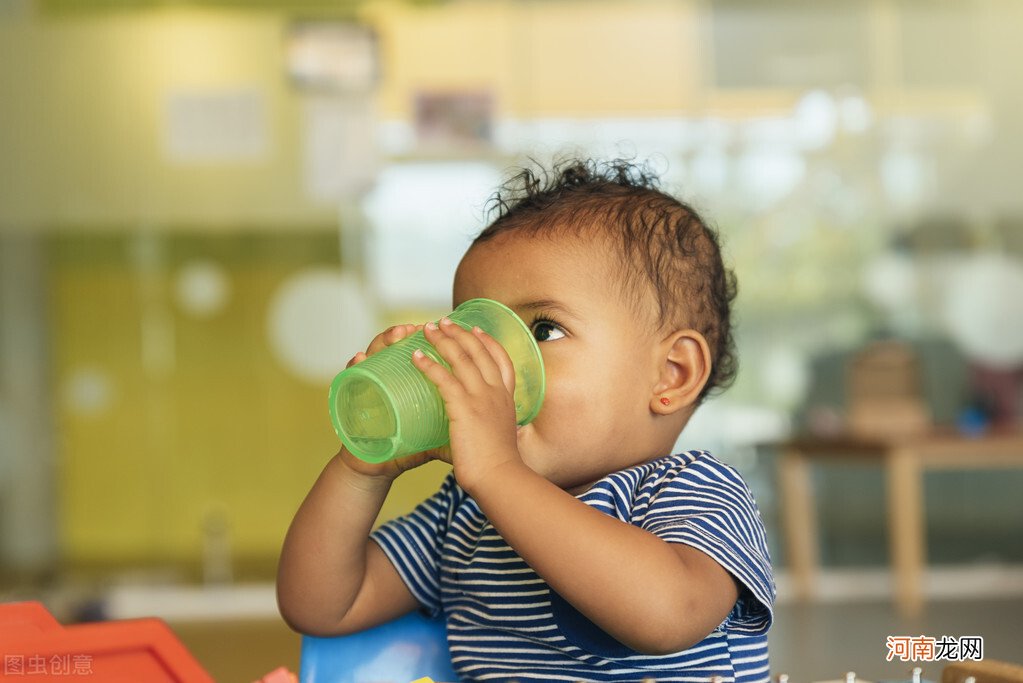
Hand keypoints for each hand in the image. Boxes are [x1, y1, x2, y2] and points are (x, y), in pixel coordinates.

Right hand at [336, 323, 446, 480]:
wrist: (377, 467)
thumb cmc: (407, 449)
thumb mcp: (438, 437)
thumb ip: (459, 428)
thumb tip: (487, 432)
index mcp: (413, 382)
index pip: (424, 352)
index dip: (437, 339)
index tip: (450, 330)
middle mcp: (392, 376)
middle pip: (400, 344)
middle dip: (412, 332)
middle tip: (422, 327)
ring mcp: (372, 383)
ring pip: (377, 352)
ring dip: (385, 340)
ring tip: (398, 334)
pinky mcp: (354, 396)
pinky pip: (353, 376)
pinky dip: (355, 365)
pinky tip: (359, 358)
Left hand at [412, 317, 521, 492]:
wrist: (499, 478)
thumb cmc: (497, 467)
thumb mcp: (499, 439)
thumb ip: (488, 430)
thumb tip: (477, 435)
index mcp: (506, 399)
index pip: (501, 361)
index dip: (488, 342)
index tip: (477, 330)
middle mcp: (496, 393)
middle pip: (479, 352)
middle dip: (460, 333)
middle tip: (444, 321)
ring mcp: (482, 398)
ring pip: (461, 359)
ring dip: (443, 340)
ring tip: (427, 329)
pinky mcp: (464, 408)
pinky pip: (443, 378)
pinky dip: (429, 365)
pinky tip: (416, 357)